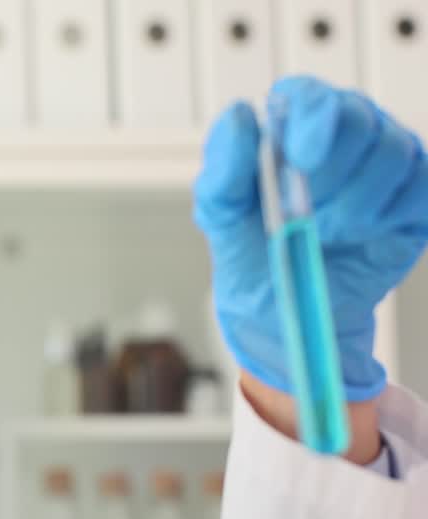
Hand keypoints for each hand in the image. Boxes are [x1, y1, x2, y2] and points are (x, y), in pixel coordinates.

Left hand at [194, 76, 427, 402]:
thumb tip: (241, 115)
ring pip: (394, 151)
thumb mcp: (220, 220)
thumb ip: (223, 171)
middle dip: (334, 171)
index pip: (306, 95)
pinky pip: (420, 186)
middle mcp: (340, 135)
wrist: (286, 315)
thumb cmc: (250, 257)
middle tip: (311, 214)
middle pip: (359, 118)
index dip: (311, 117)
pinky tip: (363, 234)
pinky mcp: (413, 196)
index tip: (303, 159)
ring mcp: (382, 163)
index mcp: (288, 131)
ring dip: (358, 201)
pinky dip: (390, 213)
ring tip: (330, 231)